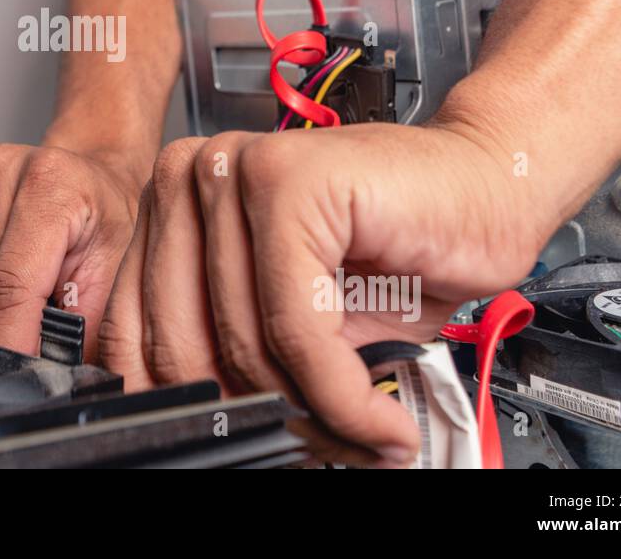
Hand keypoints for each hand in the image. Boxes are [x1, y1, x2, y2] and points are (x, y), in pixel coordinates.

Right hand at [0, 143, 142, 358]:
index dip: (11, 339)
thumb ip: (87, 322)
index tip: (15, 370)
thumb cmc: (106, 214)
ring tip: (33, 265)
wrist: (92, 175)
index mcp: (50, 184)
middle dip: (13, 312)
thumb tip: (61, 371)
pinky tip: (6, 248)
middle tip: (47, 301)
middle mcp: (2, 170)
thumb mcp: (115, 268)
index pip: (12, 284)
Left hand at [97, 122, 549, 466]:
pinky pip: (297, 327)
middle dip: (253, 413)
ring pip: (244, 341)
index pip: (131, 330)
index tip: (227, 446)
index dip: (183, 407)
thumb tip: (199, 428)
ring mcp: (238, 170)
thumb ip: (235, 353)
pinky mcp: (291, 182)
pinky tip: (378, 419)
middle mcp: (195, 176)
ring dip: (311, 411)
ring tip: (362, 434)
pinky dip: (341, 392)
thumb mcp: (295, 318)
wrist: (489, 184)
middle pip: (185, 344)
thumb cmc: (399, 247)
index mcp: (178, 204)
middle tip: (315, 449)